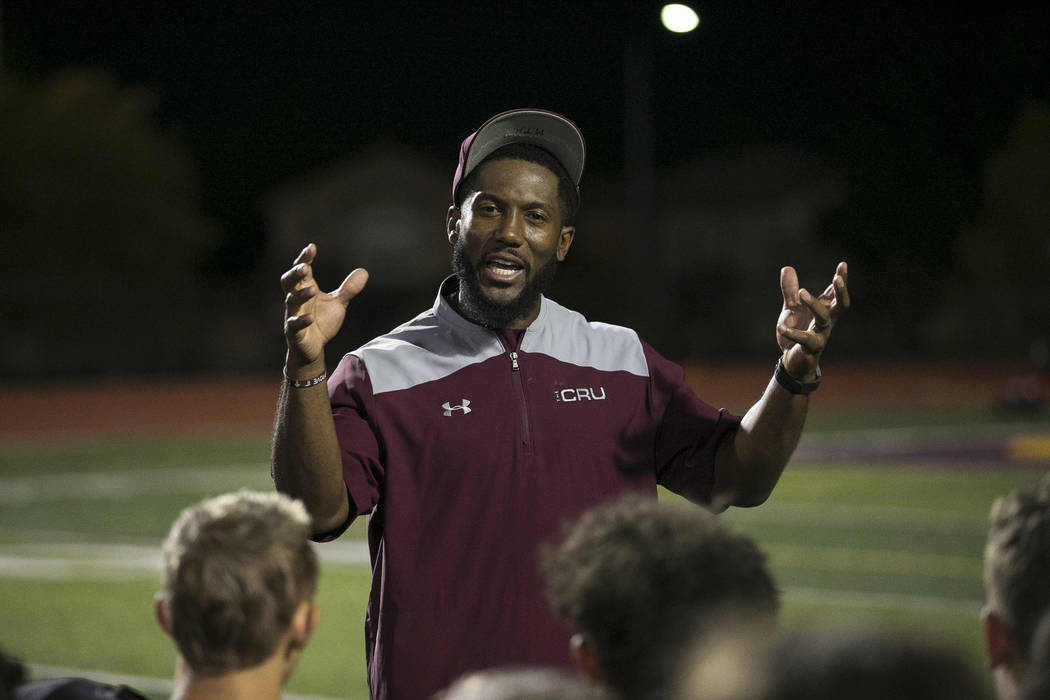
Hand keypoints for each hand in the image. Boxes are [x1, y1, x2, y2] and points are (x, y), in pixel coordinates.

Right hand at [280, 243, 368, 374]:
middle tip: (305, 266)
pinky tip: (311, 318)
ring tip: (312, 290)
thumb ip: (348, 289)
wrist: (314, 348)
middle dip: (295, 273)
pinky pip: (293, 325)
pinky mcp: (294, 332)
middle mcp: (296, 300)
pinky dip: (301, 321)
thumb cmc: (322, 321)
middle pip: (288, 282)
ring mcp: (293, 315)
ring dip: (300, 295)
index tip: (312, 247)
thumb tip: (364, 271)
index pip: (301, 270)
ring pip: (290, 301)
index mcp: (305, 289)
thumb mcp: (338, 303)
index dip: (304, 258)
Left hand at [776, 262, 849, 378]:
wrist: (792, 362)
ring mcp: (821, 336)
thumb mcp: (791, 309)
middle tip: (837, 278)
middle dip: (841, 291)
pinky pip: (805, 339)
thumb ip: (790, 291)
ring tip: (801, 292)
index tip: (843, 264)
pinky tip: (781, 326)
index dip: (841, 280)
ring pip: (824, 319)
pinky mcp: (811, 349)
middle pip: (841, 306)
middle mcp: (826, 323)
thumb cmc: (797, 333)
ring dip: (814, 304)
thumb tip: (787, 268)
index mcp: (824, 311)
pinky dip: (792, 332)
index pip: (835, 294)